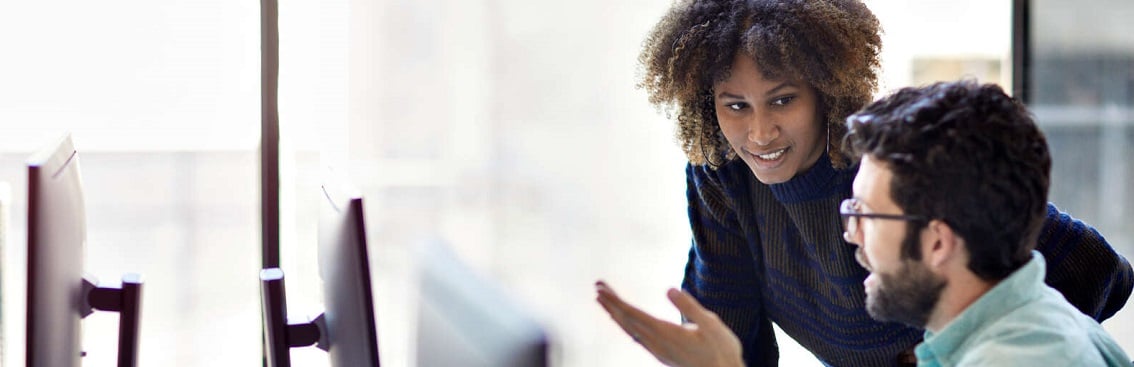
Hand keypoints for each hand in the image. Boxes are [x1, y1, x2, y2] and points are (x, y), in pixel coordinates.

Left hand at [595, 281, 743, 366]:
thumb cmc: (722, 349)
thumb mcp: (711, 324)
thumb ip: (689, 306)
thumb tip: (669, 289)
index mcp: (666, 334)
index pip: (633, 315)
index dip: (616, 301)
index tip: (601, 288)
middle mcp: (657, 343)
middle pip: (626, 321)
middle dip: (611, 303)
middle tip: (598, 286)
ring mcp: (658, 351)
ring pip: (630, 330)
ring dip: (615, 313)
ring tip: (604, 299)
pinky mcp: (661, 354)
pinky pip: (636, 337)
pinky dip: (626, 325)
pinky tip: (624, 319)